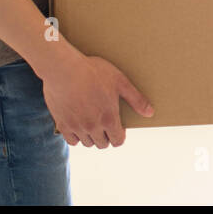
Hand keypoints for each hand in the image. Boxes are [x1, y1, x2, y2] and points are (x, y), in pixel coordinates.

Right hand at [39, 47, 154, 147]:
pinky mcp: (62, 124)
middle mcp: (93, 127)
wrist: (64, 69)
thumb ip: (136, 99)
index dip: (120, 136)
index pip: (118, 141)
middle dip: (106, 136)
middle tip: (105, 123)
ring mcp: (76, 127)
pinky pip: (71, 141)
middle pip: (102, 144)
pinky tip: (78, 125)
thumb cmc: (93, 72)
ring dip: (92, 137)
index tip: (118, 126)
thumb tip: (150, 113)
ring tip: (92, 123)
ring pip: (87, 143)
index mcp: (109, 119)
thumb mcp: (119, 81)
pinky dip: (76, 136)